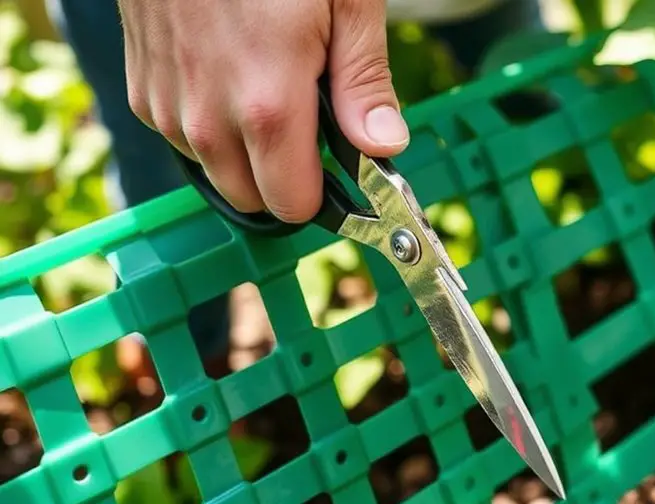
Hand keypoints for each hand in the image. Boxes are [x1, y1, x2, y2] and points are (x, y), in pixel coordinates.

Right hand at [118, 0, 409, 222]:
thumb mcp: (346, 4)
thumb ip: (363, 84)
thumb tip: (385, 147)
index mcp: (268, 106)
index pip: (295, 203)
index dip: (324, 194)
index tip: (341, 172)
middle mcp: (209, 119)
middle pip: (254, 199)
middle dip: (286, 178)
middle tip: (309, 124)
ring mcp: (169, 106)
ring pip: (217, 173)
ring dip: (246, 154)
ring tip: (268, 89)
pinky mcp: (141, 91)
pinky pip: (184, 141)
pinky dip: (211, 127)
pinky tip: (230, 78)